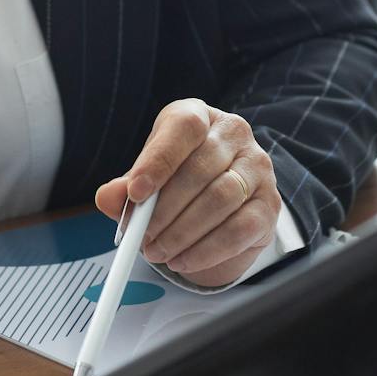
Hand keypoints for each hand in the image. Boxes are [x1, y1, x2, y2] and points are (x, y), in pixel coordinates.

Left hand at [94, 99, 279, 287]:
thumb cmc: (178, 181)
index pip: (184, 128)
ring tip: (158, 251)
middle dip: (164, 209)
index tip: (136, 193)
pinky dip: (207, 250)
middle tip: (141, 236)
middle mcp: (234, 134)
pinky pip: (240, 229)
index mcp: (199, 115)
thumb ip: (126, 188)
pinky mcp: (269, 205)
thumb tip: (107, 197)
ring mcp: (257, 168)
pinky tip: (183, 260)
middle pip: (201, 168)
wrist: (221, 206)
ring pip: (221, 199)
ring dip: (183, 232)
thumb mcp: (148, 179)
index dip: (159, 160)